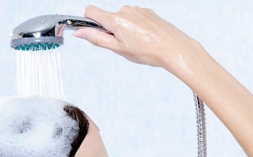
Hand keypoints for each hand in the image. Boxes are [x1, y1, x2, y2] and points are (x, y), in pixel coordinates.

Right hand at [75, 5, 197, 70]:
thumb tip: (79, 33)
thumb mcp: (118, 48)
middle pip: (108, 18)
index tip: (88, 31)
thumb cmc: (146, 51)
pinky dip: (135, 28)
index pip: (90, 11)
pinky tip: (145, 38)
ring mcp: (137, 9)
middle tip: (122, 46)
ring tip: (137, 44)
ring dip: (124, 30)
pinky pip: (134, 18)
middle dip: (110, 31)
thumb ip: (97, 39)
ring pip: (122, 19)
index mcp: (115, 19)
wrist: (172, 47)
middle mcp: (125, 10)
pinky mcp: (147, 11)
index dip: (86, 21)